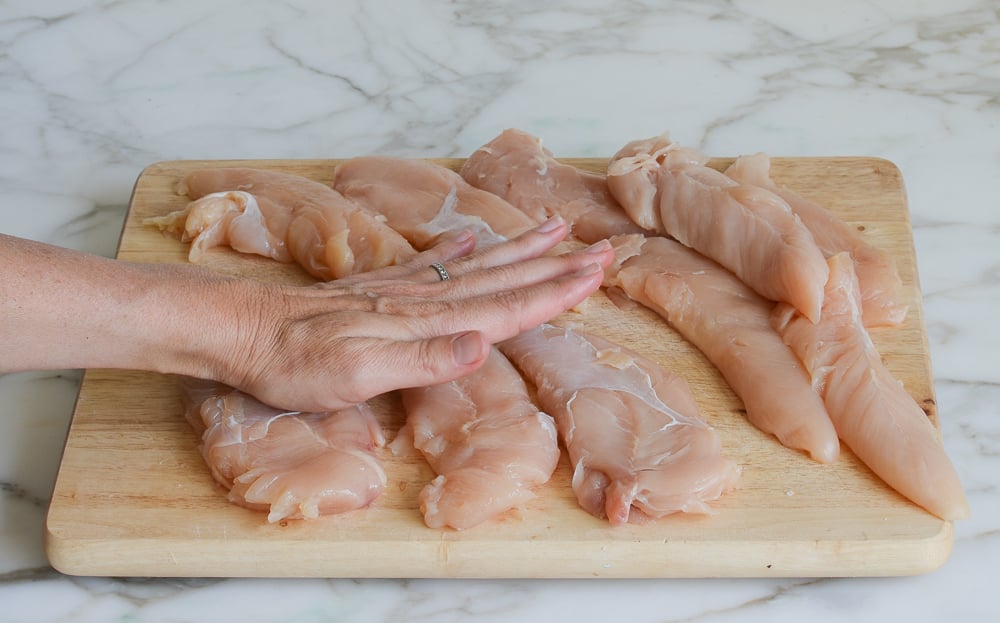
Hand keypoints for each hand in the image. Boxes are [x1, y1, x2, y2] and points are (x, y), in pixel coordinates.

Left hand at [219, 217, 613, 410]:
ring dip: (519, 251)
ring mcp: (402, 291)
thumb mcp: (359, 376)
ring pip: (475, 266)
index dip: (551, 293)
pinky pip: (433, 262)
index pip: (504, 308)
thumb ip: (425, 360)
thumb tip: (484, 342)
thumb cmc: (297, 363)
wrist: (243, 331)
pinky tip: (475, 236)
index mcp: (426, 322)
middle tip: (598, 250)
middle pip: (501, 280)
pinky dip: (461, 248)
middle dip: (552, 267)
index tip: (593, 275)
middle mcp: (422, 299)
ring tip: (554, 229)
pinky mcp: (380, 290)